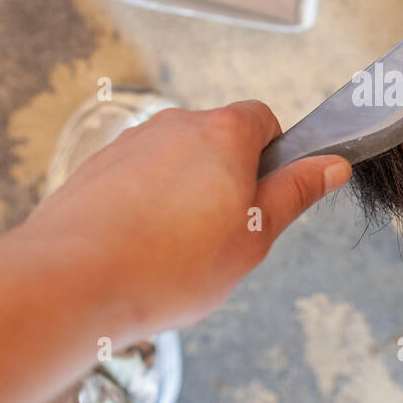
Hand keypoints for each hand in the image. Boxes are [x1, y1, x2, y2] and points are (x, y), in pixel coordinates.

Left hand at [16, 100, 349, 340]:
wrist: (71, 283)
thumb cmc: (168, 267)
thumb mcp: (255, 237)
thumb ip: (294, 193)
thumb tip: (331, 165)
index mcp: (222, 133)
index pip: (263, 119)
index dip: (274, 156)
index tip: (270, 195)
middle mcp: (173, 126)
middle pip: (217, 141)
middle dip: (227, 181)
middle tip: (226, 236)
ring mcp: (129, 144)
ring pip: (174, 163)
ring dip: (184, 196)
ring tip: (176, 254)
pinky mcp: (94, 170)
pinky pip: (135, 181)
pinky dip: (144, 208)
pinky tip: (139, 253)